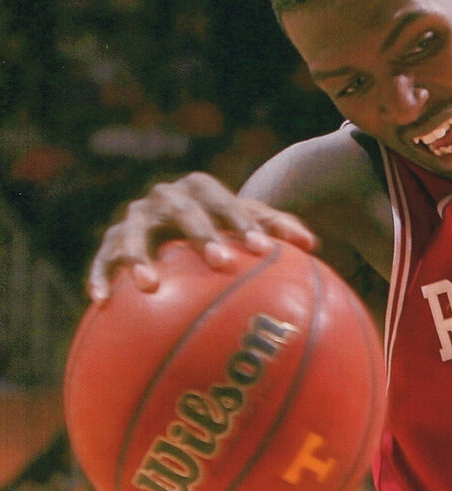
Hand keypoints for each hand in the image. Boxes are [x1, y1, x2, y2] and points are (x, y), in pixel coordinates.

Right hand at [86, 172, 317, 301]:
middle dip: (200, 234)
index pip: (226, 203)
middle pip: (182, 212)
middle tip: (220, 262)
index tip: (262, 248)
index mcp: (201, 189)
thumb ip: (279, 229)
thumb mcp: (251, 224)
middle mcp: (165, 197)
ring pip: (133, 233)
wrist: (181, 219)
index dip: (243, 223)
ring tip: (149, 285)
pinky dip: (100, 276)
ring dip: (138, 256)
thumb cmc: (225, 226)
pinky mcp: (112, 241)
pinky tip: (101, 301)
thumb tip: (311, 244)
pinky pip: (102, 259)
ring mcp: (135, 218)